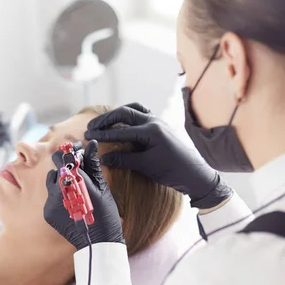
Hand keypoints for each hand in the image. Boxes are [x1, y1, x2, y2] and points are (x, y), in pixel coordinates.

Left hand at [43, 140, 123, 249]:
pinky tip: (71, 205)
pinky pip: (50, 198)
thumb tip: (91, 144)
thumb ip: (93, 164)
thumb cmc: (105, 214)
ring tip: (75, 192)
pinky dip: (58, 198)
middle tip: (78, 176)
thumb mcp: (102, 187)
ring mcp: (51, 202)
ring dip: (60, 183)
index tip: (77, 152)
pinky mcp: (47, 213)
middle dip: (66, 169)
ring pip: (51, 183)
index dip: (70, 154)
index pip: (64, 158)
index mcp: (74, 180)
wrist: (97, 243)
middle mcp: (58, 189)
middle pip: (56, 169)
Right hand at [85, 103, 231, 208]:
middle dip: (106, 120)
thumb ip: (123, 160)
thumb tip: (103, 158)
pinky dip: (129, 116)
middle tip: (91, 127)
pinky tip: (122, 123)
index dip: (103, 134)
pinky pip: (141, 114)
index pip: (121, 130)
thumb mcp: (146, 166)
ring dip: (117, 114)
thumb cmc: (172, 171)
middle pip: (124, 113)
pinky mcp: (160, 126)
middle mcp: (154, 121)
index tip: (89, 137)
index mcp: (151, 131)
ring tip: (103, 122)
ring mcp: (158, 121)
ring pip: (133, 110)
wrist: (195, 174)